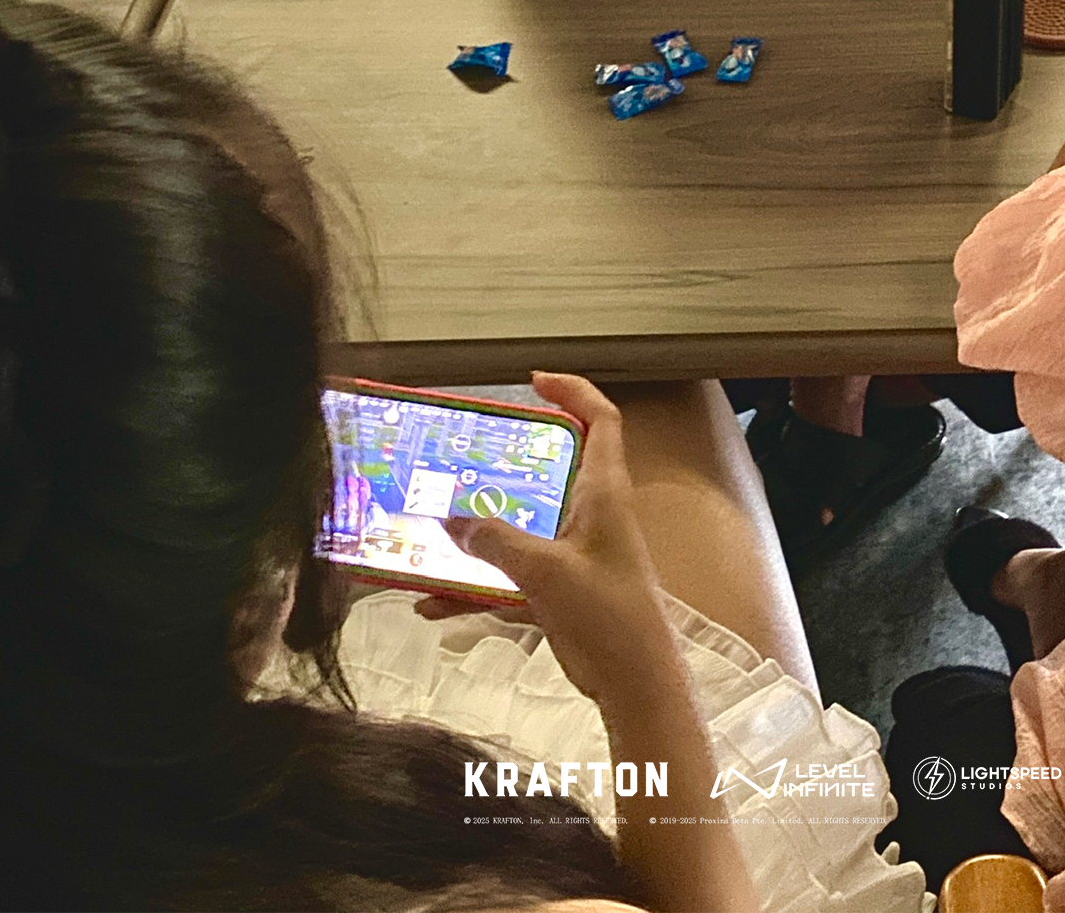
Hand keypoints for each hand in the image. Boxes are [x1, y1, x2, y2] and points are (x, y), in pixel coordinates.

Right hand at [429, 373, 676, 708]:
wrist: (636, 683)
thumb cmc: (607, 615)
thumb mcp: (545, 570)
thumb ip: (495, 541)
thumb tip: (449, 520)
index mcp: (604, 493)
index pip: (602, 420)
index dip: (573, 392)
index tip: (533, 381)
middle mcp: (593, 514)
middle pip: (551, 470)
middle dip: (504, 463)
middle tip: (461, 456)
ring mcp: (577, 553)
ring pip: (522, 527)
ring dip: (479, 532)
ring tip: (428, 530)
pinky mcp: (563, 590)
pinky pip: (511, 577)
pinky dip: (475, 587)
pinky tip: (431, 605)